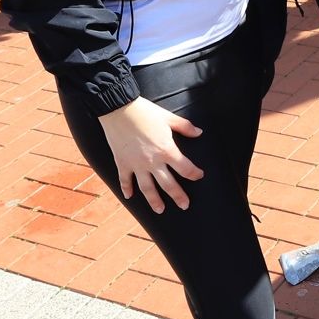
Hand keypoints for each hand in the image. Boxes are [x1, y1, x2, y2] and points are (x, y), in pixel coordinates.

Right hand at [97, 97, 202, 212]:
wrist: (119, 109)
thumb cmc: (145, 112)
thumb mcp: (168, 118)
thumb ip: (185, 127)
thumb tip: (199, 132)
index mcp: (166, 150)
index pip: (185, 168)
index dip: (194, 174)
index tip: (199, 175)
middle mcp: (152, 162)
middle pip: (168, 184)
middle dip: (178, 196)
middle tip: (185, 205)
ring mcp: (136, 165)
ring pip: (147, 188)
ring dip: (154, 201)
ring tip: (160, 210)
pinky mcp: (122, 163)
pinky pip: (125, 180)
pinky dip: (126, 189)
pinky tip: (129, 197)